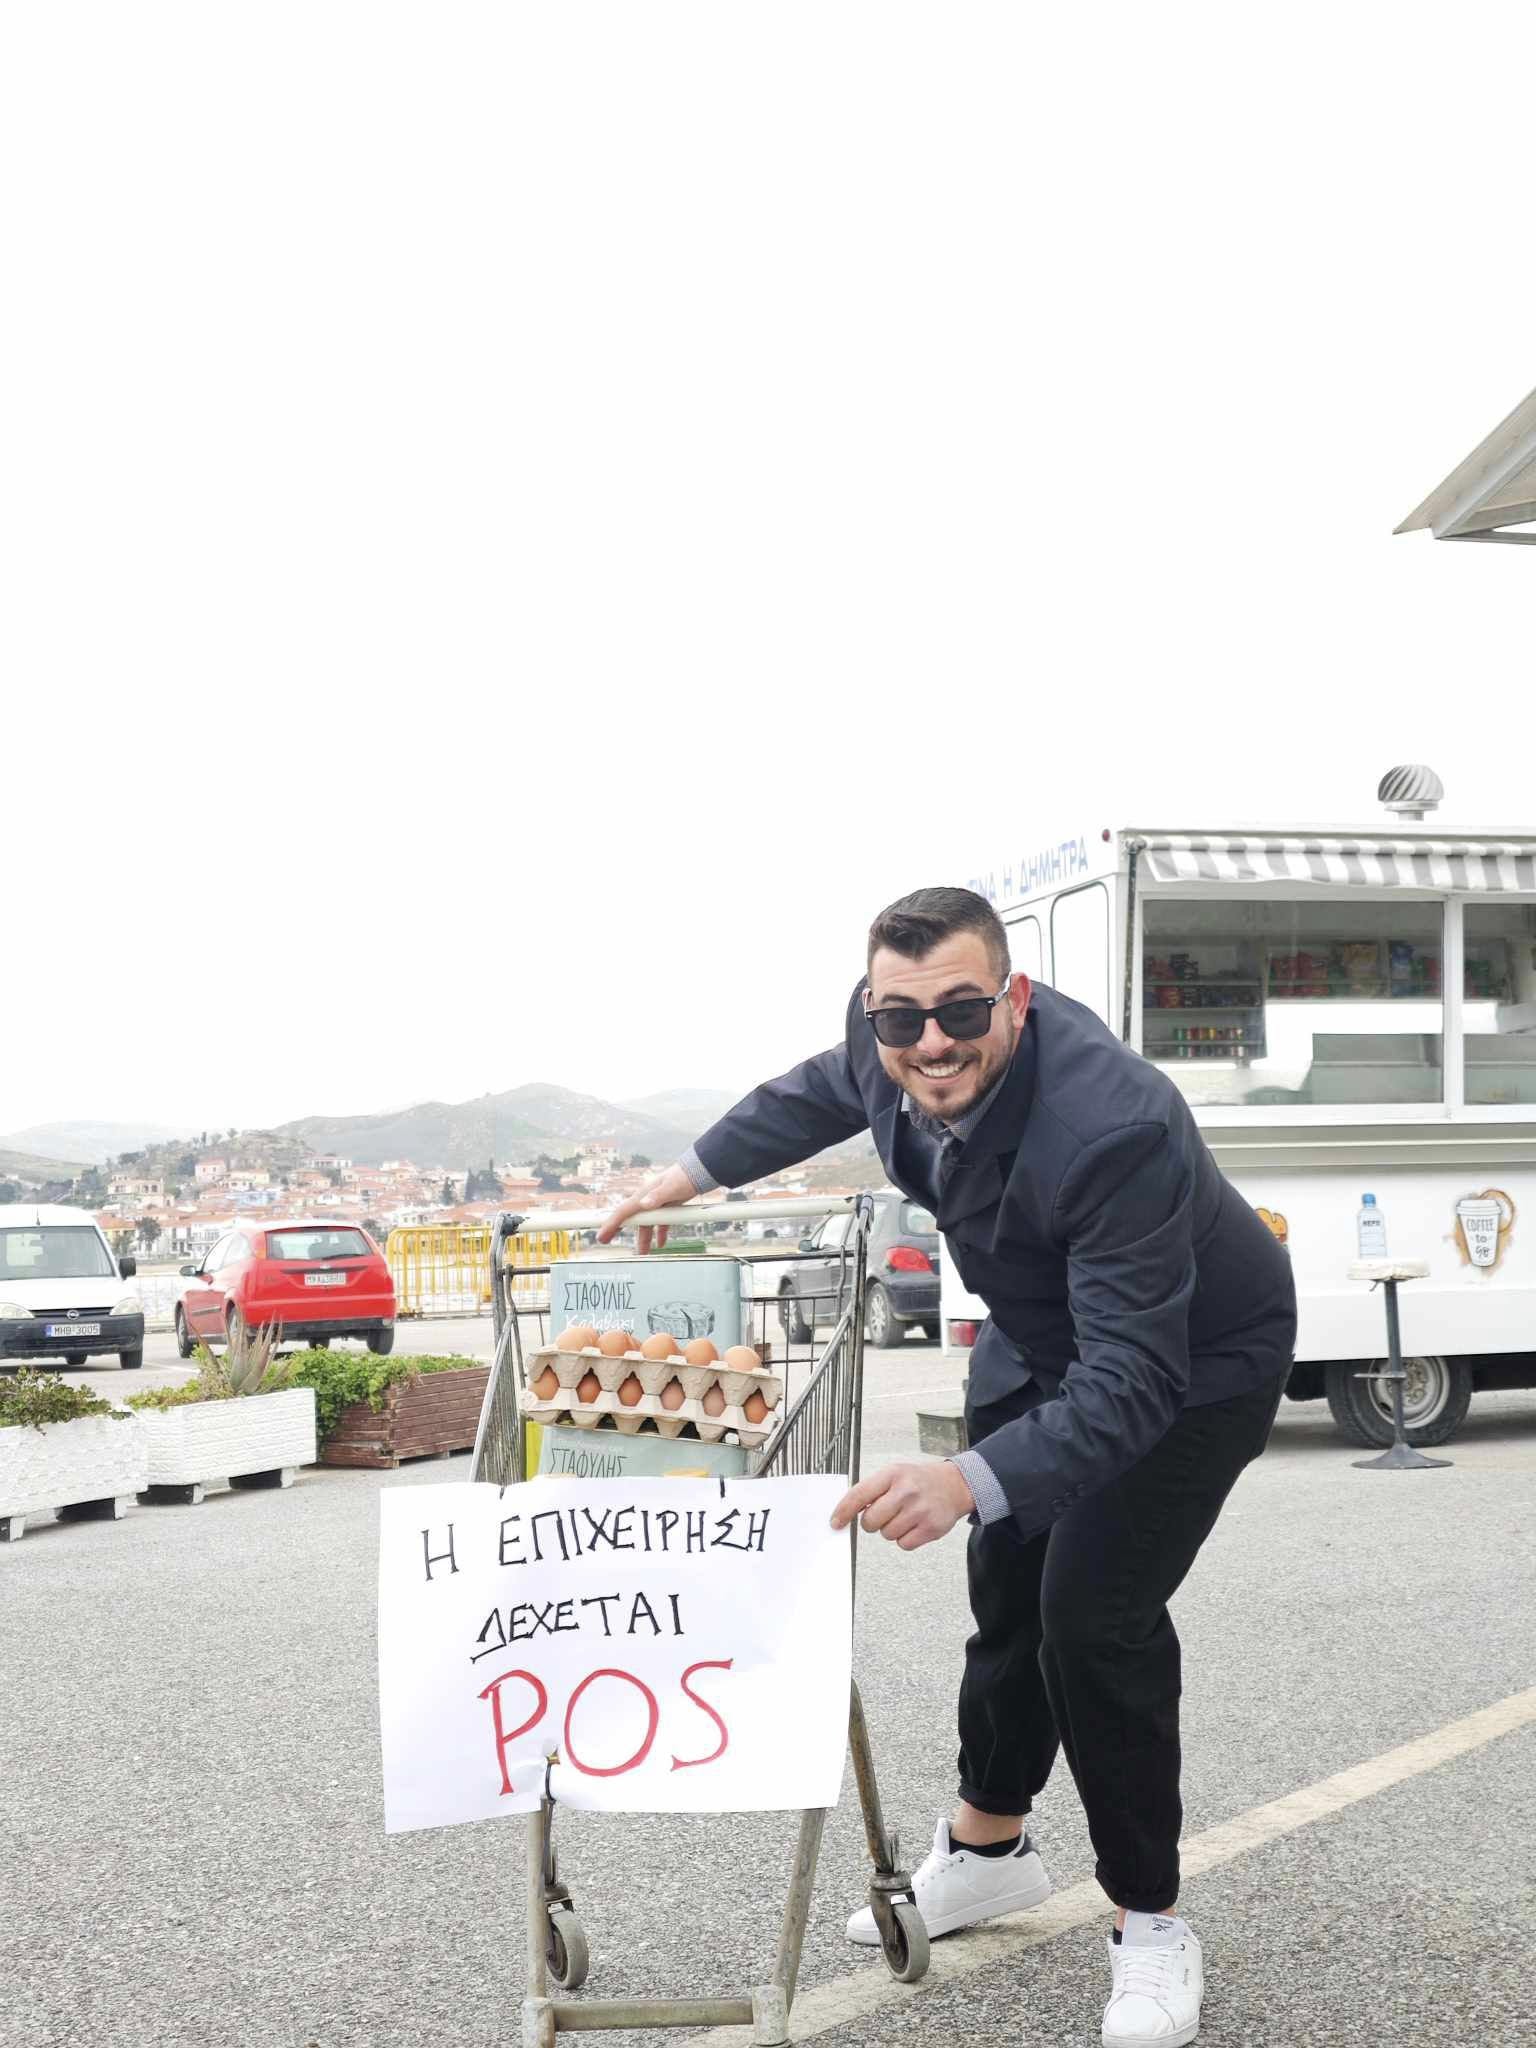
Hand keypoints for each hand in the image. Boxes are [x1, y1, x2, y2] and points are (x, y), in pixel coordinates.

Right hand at [595, 1161, 700, 1251]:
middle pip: (630, 1219)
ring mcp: (657, 1204)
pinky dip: (660, 1233)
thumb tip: (644, 1203)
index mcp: (644, 1195)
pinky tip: (661, 1243)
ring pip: (646, 1224)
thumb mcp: (671, 1187)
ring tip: (643, 1252)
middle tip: (605, 1240)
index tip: (601, 1236)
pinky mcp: (668, 1207)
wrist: (699, 1171)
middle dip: (617, 1230)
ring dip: (644, 1238)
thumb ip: (657, 1196)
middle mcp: (647, 1200)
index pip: (623, 1212)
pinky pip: (661, 1223)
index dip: (610, 1224)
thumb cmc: (684, 1177)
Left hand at [831, 1461, 974, 1550]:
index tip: (835, 1523)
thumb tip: (846, 1512)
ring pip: (886, 1534)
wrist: (954, 1485)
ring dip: (891, 1529)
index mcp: (892, 1474)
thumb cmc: (918, 1481)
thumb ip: (872, 1490)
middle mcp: (906, 1491)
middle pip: (870, 1522)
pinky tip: (914, 1525)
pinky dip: (905, 1539)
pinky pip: (903, 1544)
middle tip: (885, 1513)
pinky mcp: (931, 1528)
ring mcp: (919, 1510)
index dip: (843, 1511)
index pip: (859, 1495)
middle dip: (872, 1522)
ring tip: (904, 1515)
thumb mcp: (894, 1474)